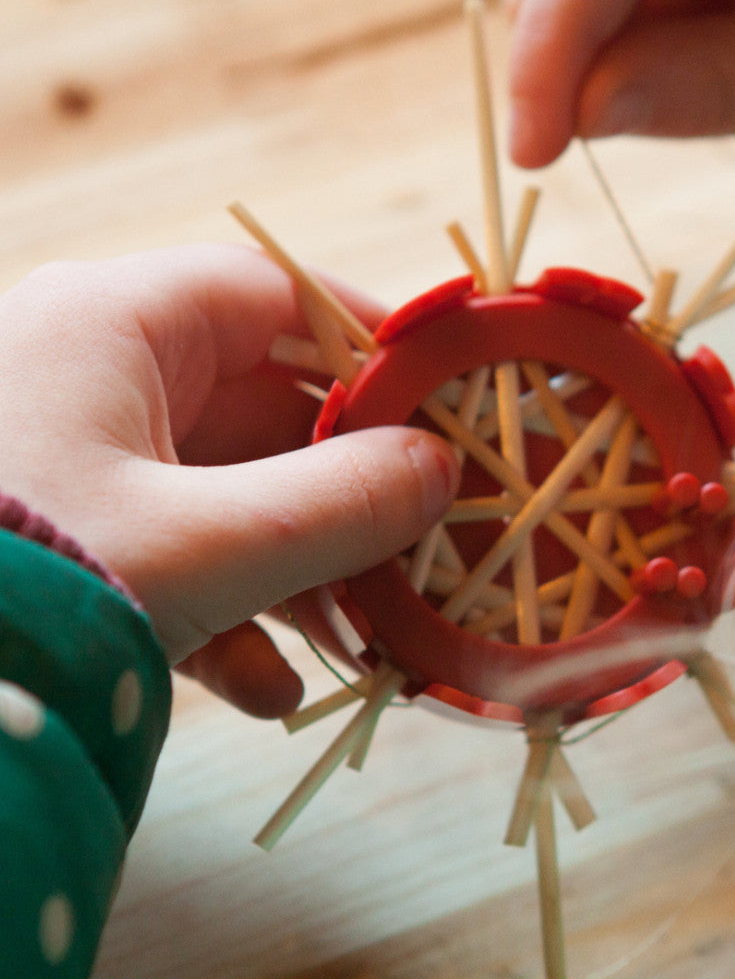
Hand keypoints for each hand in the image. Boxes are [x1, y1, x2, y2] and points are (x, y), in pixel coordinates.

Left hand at [0, 244, 458, 714]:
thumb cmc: (32, 583)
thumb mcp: (207, 546)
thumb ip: (341, 503)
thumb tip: (440, 472)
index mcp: (111, 326)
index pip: (274, 296)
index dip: (370, 339)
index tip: (444, 392)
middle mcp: (91, 375)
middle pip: (263, 405)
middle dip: (347, 484)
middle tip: (420, 535)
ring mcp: (77, 456)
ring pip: (228, 487)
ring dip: (300, 564)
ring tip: (357, 637)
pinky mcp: (72, 530)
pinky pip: (178, 548)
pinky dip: (232, 611)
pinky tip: (265, 688)